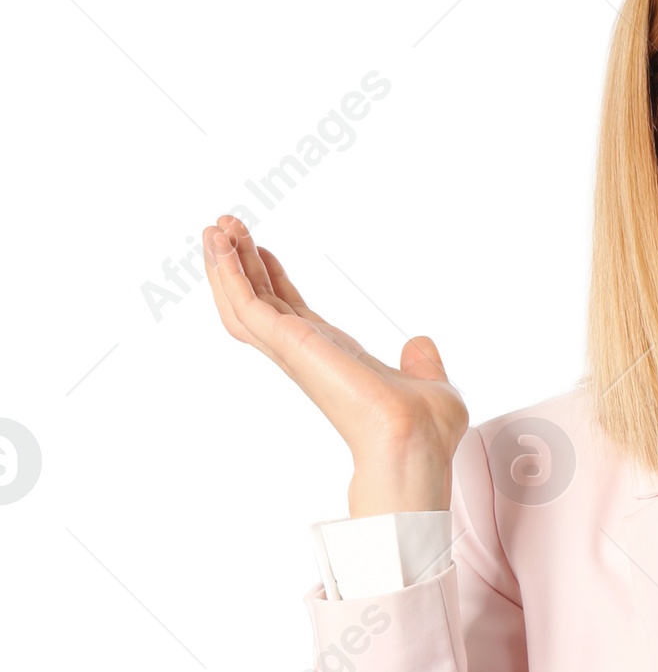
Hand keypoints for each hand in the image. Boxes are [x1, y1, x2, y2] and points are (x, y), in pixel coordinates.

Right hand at [201, 216, 466, 514]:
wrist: (415, 443)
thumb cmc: (425, 432)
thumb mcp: (429, 384)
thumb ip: (421, 363)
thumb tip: (421, 347)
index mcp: (334, 359)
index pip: (292, 314)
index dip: (275, 281)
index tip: (263, 251)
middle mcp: (308, 355)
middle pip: (261, 304)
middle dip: (241, 267)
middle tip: (226, 228)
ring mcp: (293, 352)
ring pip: (242, 305)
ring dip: (224, 267)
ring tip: (213, 228)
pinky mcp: (288, 345)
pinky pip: (246, 305)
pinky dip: (229, 275)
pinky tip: (222, 245)